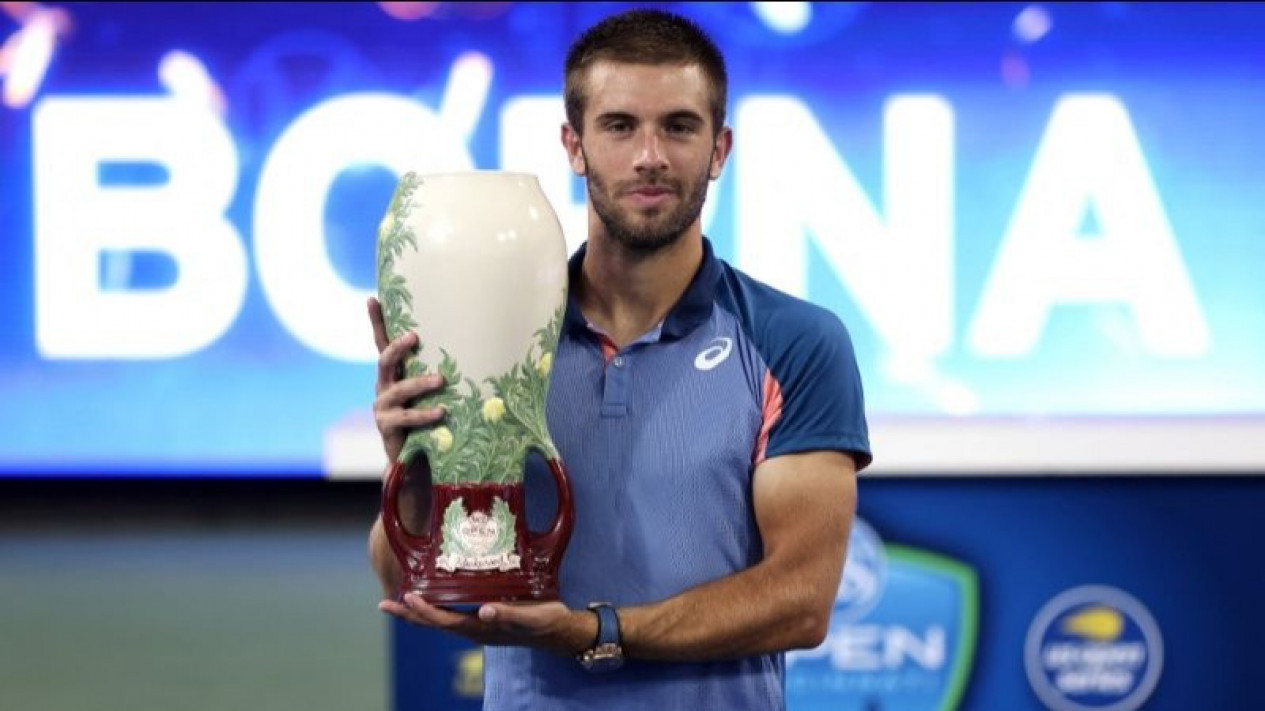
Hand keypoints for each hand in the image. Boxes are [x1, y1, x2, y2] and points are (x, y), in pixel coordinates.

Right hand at [368, 297, 445, 462]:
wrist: (411, 456)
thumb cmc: (426, 415)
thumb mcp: (428, 390)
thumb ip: (438, 370)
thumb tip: (477, 346)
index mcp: (393, 374)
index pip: (381, 343)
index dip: (376, 322)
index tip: (372, 298)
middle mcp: (384, 386)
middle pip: (384, 360)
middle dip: (397, 348)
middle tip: (414, 337)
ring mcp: (383, 406)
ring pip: (399, 389)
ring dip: (420, 383)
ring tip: (441, 380)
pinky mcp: (388, 426)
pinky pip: (407, 417)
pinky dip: (425, 414)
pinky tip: (442, 411)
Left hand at [380, 594, 591, 655]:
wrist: (559, 630)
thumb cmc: (546, 621)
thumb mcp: (530, 617)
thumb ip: (509, 615)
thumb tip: (484, 612)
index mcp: (480, 628)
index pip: (444, 621)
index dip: (424, 611)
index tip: (406, 598)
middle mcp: (474, 627)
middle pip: (434, 623)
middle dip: (409, 615)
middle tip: (385, 604)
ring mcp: (477, 624)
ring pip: (441, 618)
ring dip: (419, 611)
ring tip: (399, 599)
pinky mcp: (484, 616)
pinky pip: (453, 612)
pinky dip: (437, 605)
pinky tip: (434, 593)